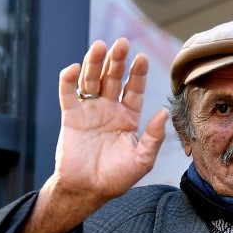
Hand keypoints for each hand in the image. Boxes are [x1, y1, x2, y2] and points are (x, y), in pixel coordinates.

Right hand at [7, 38, 167, 232]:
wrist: (87, 190)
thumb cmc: (116, 178)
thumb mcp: (142, 160)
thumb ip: (153, 137)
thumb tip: (164, 112)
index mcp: (128, 117)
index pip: (134, 89)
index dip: (137, 74)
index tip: (142, 58)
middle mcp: (109, 109)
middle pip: (113, 78)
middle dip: (117, 61)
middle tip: (121, 43)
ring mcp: (89, 111)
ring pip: (91, 80)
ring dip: (94, 63)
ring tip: (99, 46)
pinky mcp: (70, 116)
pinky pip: (68, 94)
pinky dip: (68, 80)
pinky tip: (73, 69)